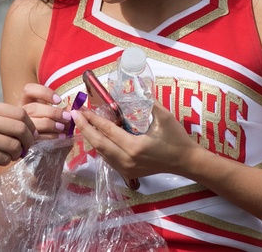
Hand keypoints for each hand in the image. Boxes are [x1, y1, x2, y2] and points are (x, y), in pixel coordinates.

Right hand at [0, 101, 35, 165]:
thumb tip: (26, 128)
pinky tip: (3, 158)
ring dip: (18, 152)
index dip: (30, 125)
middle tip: (28, 145)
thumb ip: (1, 116)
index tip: (31, 132)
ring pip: (13, 146)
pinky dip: (7, 160)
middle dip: (29, 140)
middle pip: (20, 129)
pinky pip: (2, 158)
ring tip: (15, 153)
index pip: (20, 113)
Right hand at [19, 83, 71, 139]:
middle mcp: (21, 110)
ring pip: (33, 123)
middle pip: (33, 108)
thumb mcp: (48, 105)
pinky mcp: (26, 136)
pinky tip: (62, 135)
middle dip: (52, 113)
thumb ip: (58, 105)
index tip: (59, 100)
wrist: (34, 131)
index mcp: (26, 99)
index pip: (29, 90)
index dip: (44, 93)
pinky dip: (51, 136)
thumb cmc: (45, 114)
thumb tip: (70, 110)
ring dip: (51, 125)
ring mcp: (22, 124)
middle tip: (67, 117)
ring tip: (63, 127)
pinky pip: (37, 136)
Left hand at [71, 101, 200, 181]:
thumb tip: (131, 89)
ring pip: (101, 153)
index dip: (93, 119)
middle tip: (75, 115)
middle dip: (85, 129)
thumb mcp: (163, 116)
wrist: (186, 161)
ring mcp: (126, 169)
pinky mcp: (128, 172)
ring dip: (91, 138)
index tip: (82, 109)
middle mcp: (127, 160)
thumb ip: (145, 103)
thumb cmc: (176, 138)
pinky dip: (100, 146)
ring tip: (83, 124)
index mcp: (134, 146)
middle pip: (99, 144)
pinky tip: (97, 136)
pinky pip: (108, 158)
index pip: (108, 131)